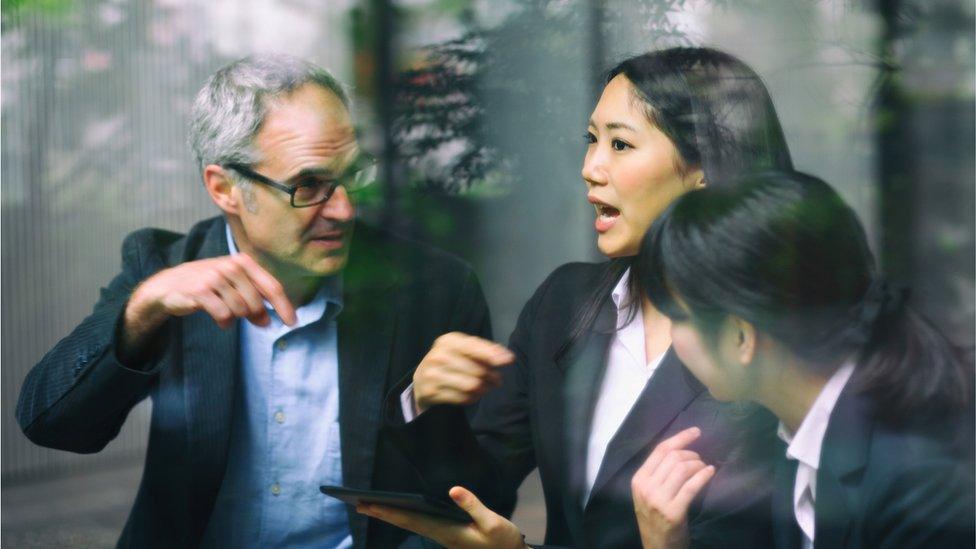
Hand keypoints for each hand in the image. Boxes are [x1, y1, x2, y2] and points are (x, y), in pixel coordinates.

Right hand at [122, 254, 296, 356]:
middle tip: (253, 321)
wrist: (170, 285)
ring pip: (240, 310)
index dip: (284, 306)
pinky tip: (220, 320)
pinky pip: (224, 315)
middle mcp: (231, 266)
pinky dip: (224, 322)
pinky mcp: (201, 291)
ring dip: (236, 318)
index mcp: (244, 262)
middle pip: (256, 302)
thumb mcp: (234, 285)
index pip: (272, 287)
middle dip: (256, 316)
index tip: (292, 323)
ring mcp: (215, 277)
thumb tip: (268, 321)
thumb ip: (254, 298)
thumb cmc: (209, 285)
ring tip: (226, 313)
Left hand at [357, 486, 527, 548]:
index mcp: (447, 531)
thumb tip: (453, 490)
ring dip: (391, 515)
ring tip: (372, 507)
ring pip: (412, 524)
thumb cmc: (503, 541)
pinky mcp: (448, 535)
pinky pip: (421, 524)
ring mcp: (443, 536)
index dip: (390, 512)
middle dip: (383, 513)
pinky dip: (406, 517)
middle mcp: (441, 534)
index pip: (412, 520)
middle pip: (406, 522)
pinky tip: (400, 512)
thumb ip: (473, 506)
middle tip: (359, 505)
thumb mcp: (493, 522)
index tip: (370, 506)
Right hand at [412, 333, 514, 412]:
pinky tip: (474, 394)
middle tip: (497, 379)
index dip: (492, 353)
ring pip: (471, 385)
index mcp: (448, 341)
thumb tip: (506, 356)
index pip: (474, 347)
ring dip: (485, 388)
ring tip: (487, 387)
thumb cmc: (448, 361)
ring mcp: (433, 374)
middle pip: (477, 369)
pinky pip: (462, 398)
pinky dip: (473, 398)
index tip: (509, 360)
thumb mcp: (461, 348)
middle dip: (492, 376)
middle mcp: (439, 355)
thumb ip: (484, 349)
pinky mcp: (432, 392)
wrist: (421, 380)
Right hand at [632, 427, 715, 548]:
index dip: (680, 438)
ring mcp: (658, 500)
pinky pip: (691, 486)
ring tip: (704, 468)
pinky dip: (703, 476)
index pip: (660, 450)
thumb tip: (681, 450)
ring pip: (682, 469)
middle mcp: (646, 488)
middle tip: (700, 459)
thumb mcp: (649, 494)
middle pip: (673, 457)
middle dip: (691, 454)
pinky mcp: (673, 512)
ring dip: (698, 465)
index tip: (696, 432)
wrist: (657, 548)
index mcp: (638, 480)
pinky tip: (710, 472)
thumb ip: (658, 474)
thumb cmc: (656, 519)